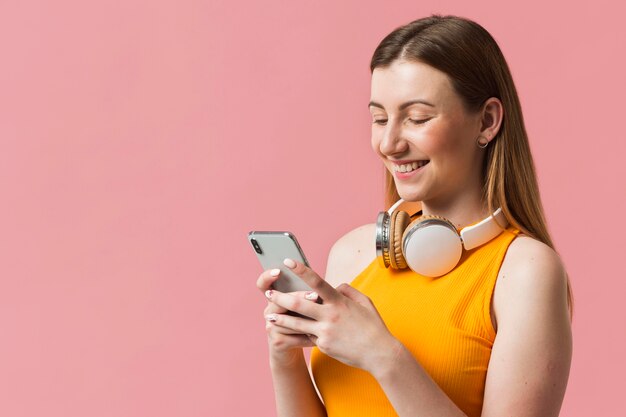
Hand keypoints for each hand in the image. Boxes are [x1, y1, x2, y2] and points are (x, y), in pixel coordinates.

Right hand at [256, 267, 319, 366]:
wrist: (292, 349)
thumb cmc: (303, 322)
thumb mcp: (305, 306)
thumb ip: (311, 294)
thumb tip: (334, 286)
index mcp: (275, 299)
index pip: (263, 284)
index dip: (267, 276)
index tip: (279, 271)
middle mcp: (269, 311)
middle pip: (279, 300)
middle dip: (298, 297)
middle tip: (315, 295)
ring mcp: (271, 326)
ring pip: (288, 320)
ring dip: (306, 320)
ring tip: (321, 318)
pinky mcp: (277, 342)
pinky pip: (294, 337)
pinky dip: (308, 337)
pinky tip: (320, 337)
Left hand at [264, 258, 400, 373]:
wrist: (379, 353)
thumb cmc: (372, 325)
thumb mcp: (364, 301)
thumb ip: (347, 290)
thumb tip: (333, 286)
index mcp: (339, 301)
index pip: (316, 281)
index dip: (301, 270)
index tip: (288, 261)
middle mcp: (330, 315)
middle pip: (298, 303)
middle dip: (280, 298)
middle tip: (268, 293)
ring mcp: (325, 331)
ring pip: (296, 323)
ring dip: (280, 319)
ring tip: (268, 317)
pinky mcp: (323, 345)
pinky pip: (307, 337)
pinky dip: (298, 334)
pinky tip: (286, 334)